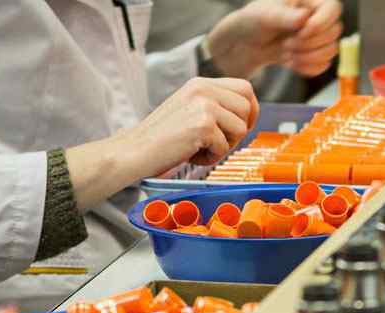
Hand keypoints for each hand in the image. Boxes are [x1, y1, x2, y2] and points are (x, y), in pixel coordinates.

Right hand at [66, 77, 257, 208]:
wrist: (134, 151)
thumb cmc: (162, 138)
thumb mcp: (189, 110)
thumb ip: (214, 106)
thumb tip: (248, 114)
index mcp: (200, 83)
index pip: (245, 88)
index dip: (250, 109)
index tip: (242, 127)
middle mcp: (203, 89)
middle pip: (247, 108)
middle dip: (239, 131)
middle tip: (217, 143)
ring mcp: (204, 105)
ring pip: (240, 129)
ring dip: (224, 146)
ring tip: (199, 148)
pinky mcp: (203, 125)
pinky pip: (225, 147)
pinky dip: (210, 158)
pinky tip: (190, 154)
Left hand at [206, 0, 343, 78]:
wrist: (246, 43)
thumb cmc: (254, 21)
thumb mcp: (265, 15)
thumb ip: (284, 16)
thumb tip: (304, 16)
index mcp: (310, 1)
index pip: (333, 8)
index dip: (321, 23)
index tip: (302, 31)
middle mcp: (318, 17)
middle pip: (334, 32)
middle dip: (310, 43)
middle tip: (287, 44)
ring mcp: (318, 37)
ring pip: (331, 50)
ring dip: (310, 57)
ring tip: (287, 53)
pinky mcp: (315, 54)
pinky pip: (324, 65)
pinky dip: (309, 68)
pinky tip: (291, 64)